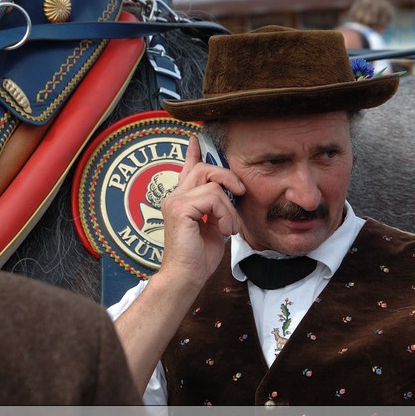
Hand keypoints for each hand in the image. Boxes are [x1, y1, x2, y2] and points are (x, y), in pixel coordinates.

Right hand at [157, 135, 244, 290]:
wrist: (187, 277)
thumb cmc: (199, 257)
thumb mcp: (214, 225)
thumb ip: (217, 207)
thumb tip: (229, 193)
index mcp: (182, 200)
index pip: (187, 169)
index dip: (192, 152)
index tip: (195, 138)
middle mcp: (175, 196)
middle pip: (205, 168)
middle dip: (228, 177)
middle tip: (240, 192)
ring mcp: (175, 201)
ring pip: (213, 184)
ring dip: (229, 207)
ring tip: (228, 227)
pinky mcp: (180, 208)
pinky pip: (213, 198)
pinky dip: (225, 214)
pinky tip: (223, 230)